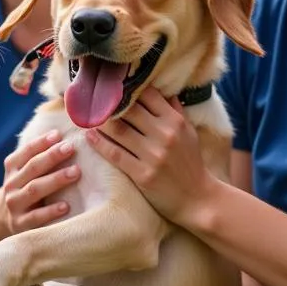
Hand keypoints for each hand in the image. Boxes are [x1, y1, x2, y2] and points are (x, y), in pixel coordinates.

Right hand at [2, 130, 77, 234]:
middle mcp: (11, 184)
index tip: (59, 134)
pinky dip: (51, 211)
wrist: (4, 219)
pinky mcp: (21, 224)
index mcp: (12, 167)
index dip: (41, 142)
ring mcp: (15, 204)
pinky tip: (66, 206)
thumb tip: (64, 135)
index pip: (26, 151)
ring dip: (56, 179)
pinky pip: (36, 217)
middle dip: (52, 156)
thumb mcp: (25, 172)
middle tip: (71, 148)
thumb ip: (39, 156)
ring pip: (35, 189)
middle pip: (32, 168)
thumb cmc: (26, 189)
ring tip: (76, 172)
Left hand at [87, 88, 210, 225]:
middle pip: (129, 110)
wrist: (198, 198)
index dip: (129, 88)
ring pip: (119, 131)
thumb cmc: (191, 162)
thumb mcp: (189, 133)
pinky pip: (115, 154)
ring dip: (100, 122)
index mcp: (175, 122)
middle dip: (110, 104)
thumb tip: (161, 89)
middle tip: (94, 100)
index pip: (148, 95)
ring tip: (88, 116)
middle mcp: (165, 135)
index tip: (114, 87)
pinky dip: (100, 143)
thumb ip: (175, 110)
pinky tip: (89, 136)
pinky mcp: (142, 174)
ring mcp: (153, 155)